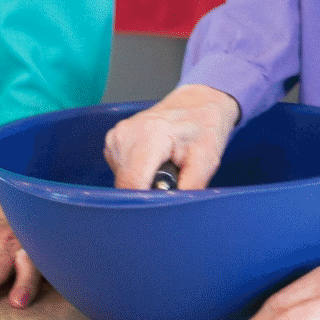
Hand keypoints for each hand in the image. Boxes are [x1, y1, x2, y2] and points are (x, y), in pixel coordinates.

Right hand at [103, 84, 240, 189]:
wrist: (196, 106)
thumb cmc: (203, 129)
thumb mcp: (207, 162)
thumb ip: (189, 189)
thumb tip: (174, 213)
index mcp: (150, 135)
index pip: (133, 185)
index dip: (148, 201)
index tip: (164, 202)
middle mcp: (127, 133)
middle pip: (126, 185)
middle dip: (148, 191)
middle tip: (170, 177)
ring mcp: (117, 136)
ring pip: (121, 181)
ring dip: (142, 182)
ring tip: (163, 166)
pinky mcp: (113, 140)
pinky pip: (120, 172)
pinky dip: (136, 173)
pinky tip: (152, 162)